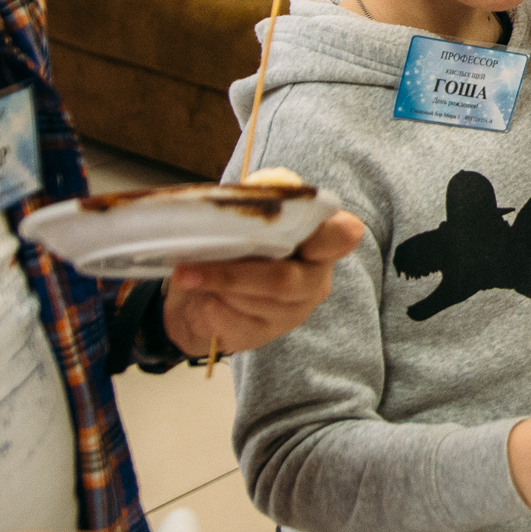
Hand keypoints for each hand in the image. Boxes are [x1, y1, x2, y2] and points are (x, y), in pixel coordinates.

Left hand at [163, 210, 364, 359]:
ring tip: (189, 276)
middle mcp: (316, 278)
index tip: (288, 230)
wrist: (200, 294)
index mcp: (320, 240)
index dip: (328, 233)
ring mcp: (294, 310)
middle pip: (284, 279)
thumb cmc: (232, 246)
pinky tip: (204, 299)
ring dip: (217, 287)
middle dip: (233, 273)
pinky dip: (213, 309)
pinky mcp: (267, 334)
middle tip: (187, 267)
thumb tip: (247, 197)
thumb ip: (253, 205)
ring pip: (257, 301)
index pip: (343, 235)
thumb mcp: (242, 218)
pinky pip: (238, 323)